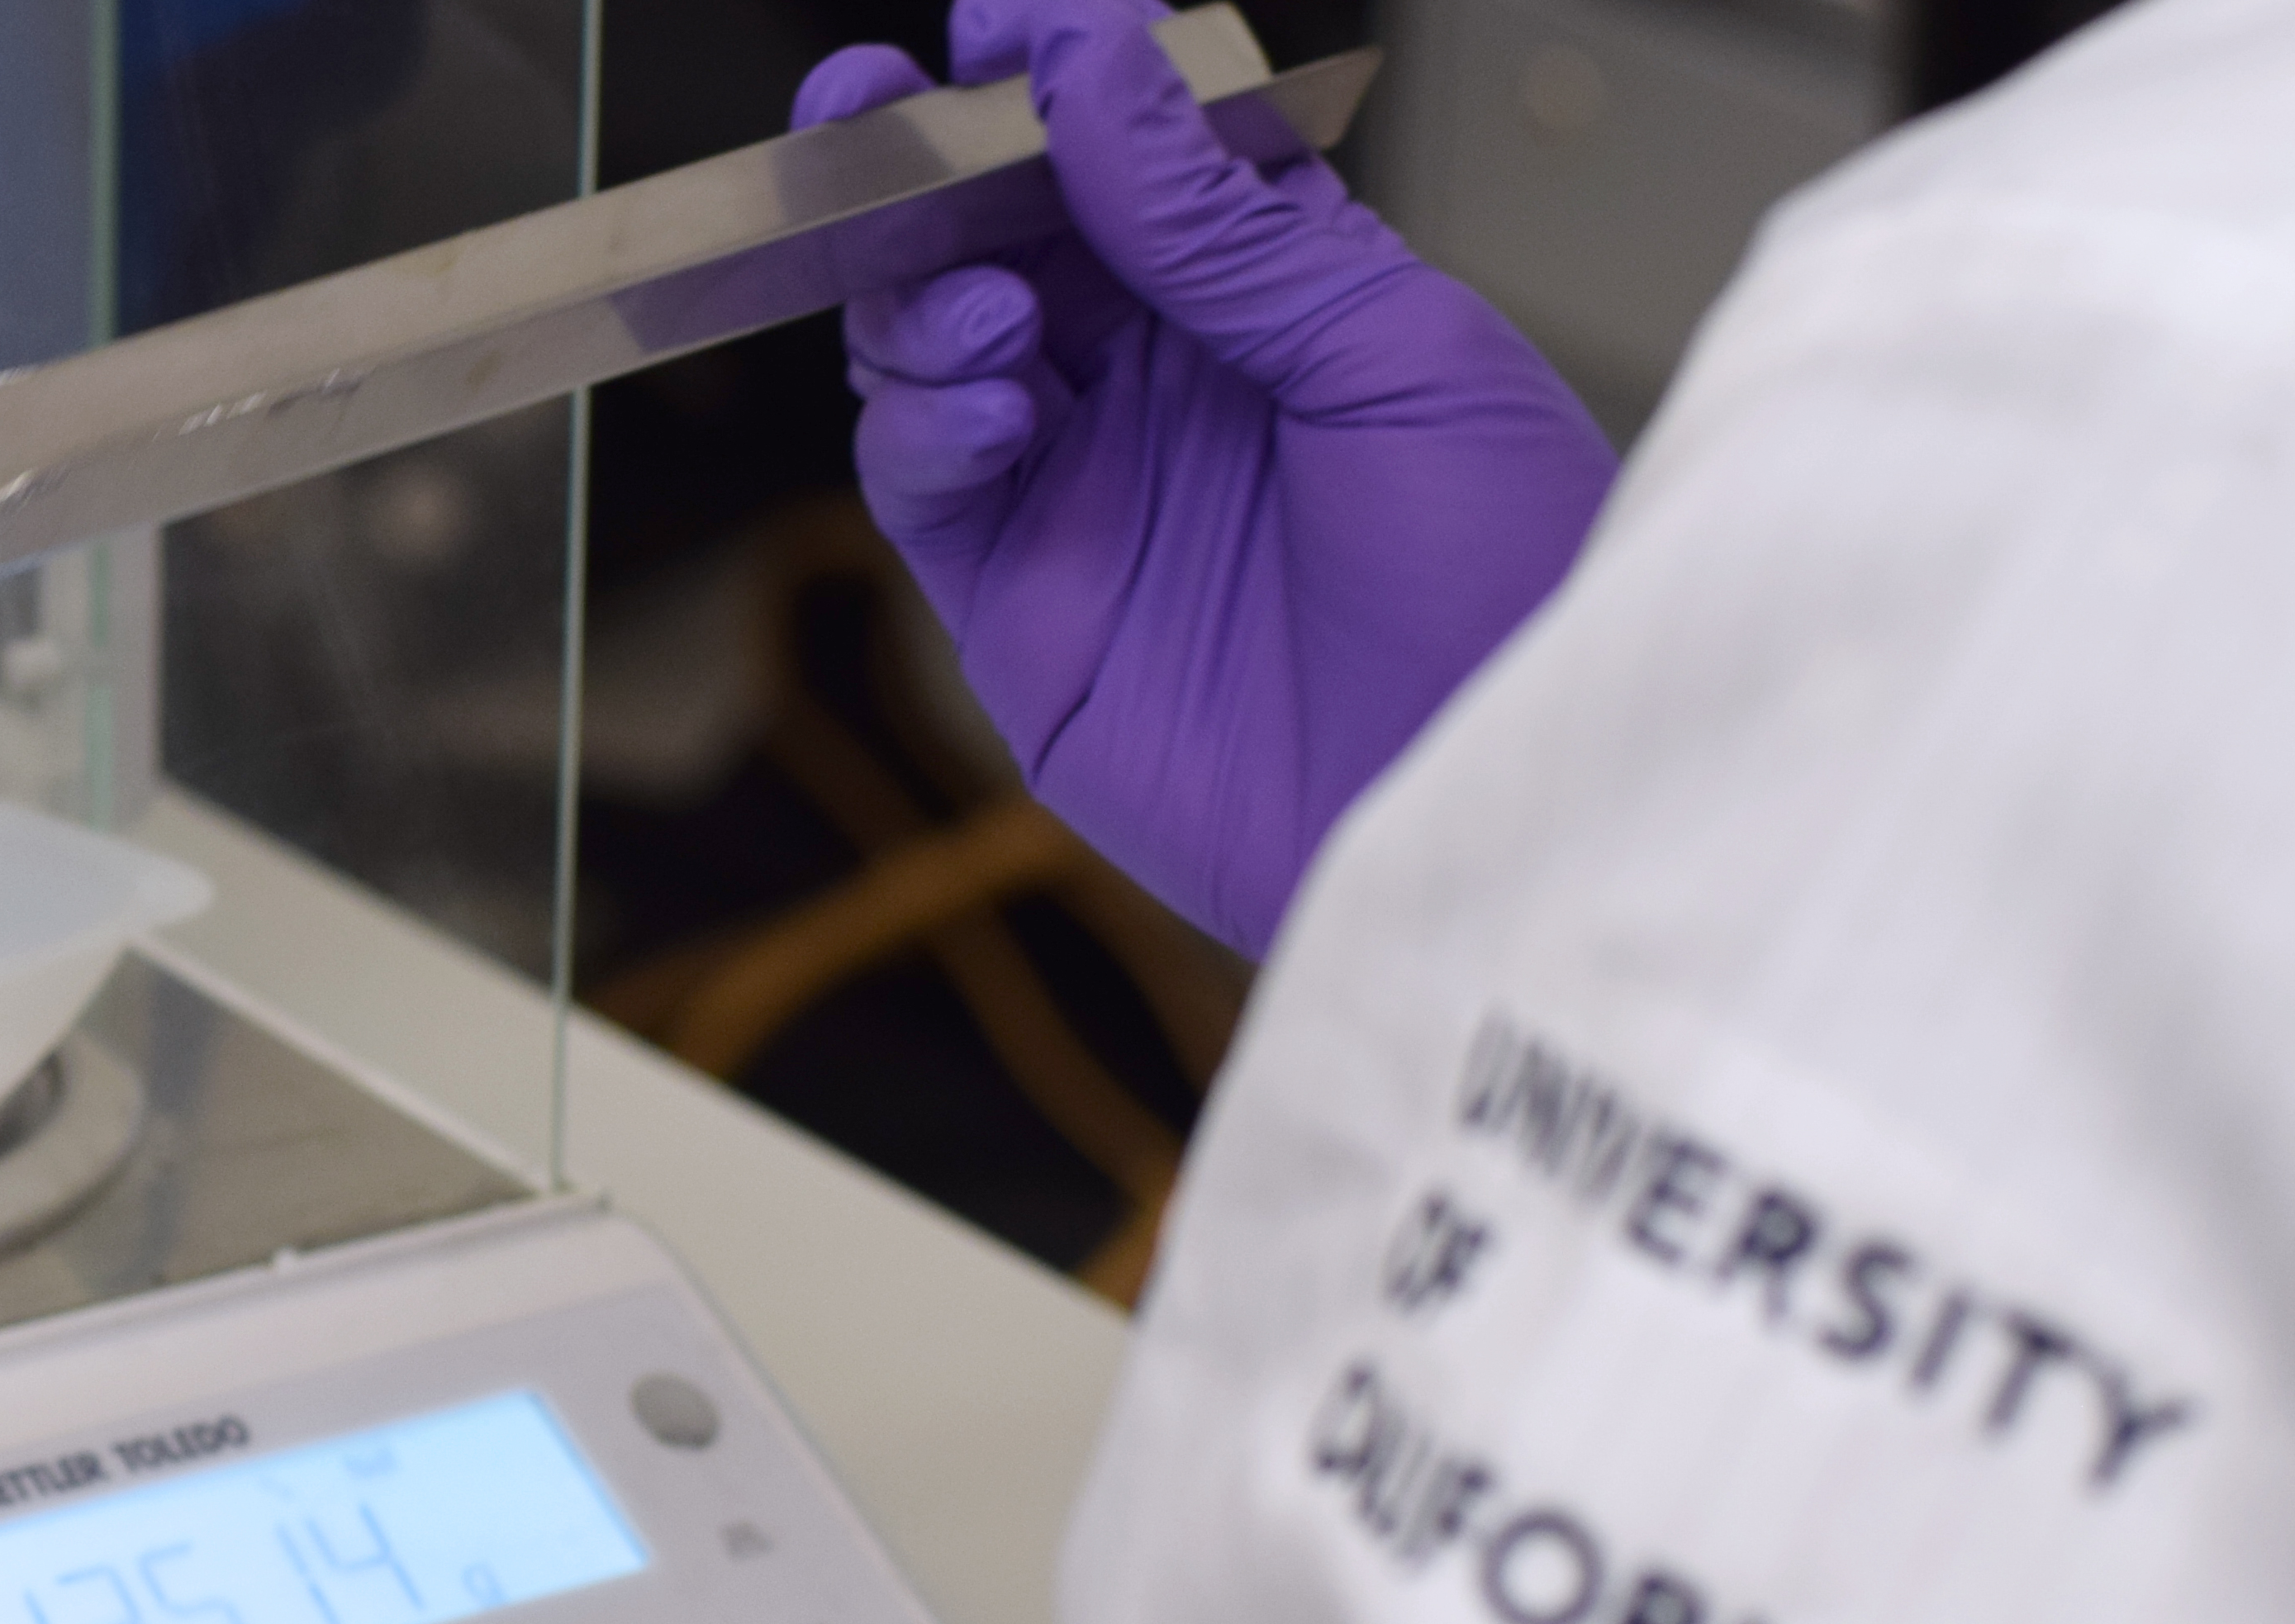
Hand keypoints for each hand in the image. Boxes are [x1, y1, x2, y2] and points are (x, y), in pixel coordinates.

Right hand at [801, 0, 1615, 953]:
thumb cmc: (1501, 586)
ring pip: (933, 351)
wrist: (1482, 798)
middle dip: (923, 168)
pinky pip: (924, 485)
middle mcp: (1159, 386)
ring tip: (983, 306)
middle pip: (996, 241)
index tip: (1000, 21)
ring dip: (925, 300)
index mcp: (1267, 299)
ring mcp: (1081, 493)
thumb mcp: (1395, 352)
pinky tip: (990, 406)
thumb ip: (1227, 223)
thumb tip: (1102, 68)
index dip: (1052, 80)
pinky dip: (926, 424)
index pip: (1125, 155)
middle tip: (872, 116)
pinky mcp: (1021, 605)